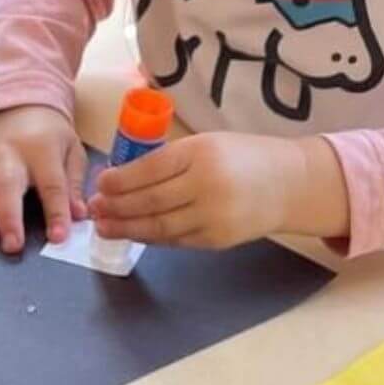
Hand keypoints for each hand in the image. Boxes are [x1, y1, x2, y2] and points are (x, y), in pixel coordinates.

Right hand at [0, 105, 87, 252]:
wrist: (18, 105)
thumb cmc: (50, 134)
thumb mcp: (72, 151)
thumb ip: (75, 184)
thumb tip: (79, 214)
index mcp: (43, 150)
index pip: (51, 185)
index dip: (55, 212)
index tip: (58, 237)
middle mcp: (11, 153)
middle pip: (8, 187)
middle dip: (9, 218)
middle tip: (13, 246)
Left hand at [88, 132, 348, 248]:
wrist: (290, 184)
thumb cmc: (241, 157)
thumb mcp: (206, 144)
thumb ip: (169, 160)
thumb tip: (121, 178)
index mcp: (201, 154)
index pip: (149, 170)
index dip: (119, 180)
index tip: (99, 183)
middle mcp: (207, 185)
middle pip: (150, 201)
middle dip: (116, 207)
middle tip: (93, 209)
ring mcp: (214, 216)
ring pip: (159, 226)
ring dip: (126, 228)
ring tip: (104, 226)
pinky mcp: (217, 239)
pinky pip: (175, 240)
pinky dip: (151, 237)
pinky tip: (133, 232)